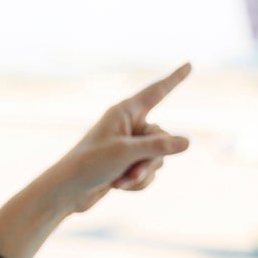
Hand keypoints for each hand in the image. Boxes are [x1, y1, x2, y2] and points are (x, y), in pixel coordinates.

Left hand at [0, 64, 191, 257]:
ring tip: (120, 181)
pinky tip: (118, 187)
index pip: (156, 92)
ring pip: (158, 159)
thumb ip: (158, 147)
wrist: (68, 192)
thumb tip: (187, 142)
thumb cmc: (90, 165)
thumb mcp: (126, 154)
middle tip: (131, 170)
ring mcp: (129, 146)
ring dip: (142, 174)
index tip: (189, 65)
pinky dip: (137, 183)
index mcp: (124, 112)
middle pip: (162, 138)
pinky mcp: (128, 164)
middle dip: (151, 159)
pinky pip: (149, 172)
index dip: (174, 79)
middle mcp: (129, 125)